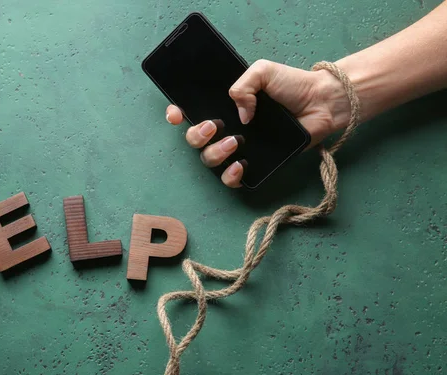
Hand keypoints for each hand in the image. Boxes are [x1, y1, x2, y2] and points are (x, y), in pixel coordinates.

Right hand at [166, 59, 350, 187]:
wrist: (321, 103)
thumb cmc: (292, 85)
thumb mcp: (263, 71)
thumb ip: (243, 85)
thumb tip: (239, 116)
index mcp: (224, 105)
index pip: (190, 111)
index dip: (176, 114)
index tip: (177, 114)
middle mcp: (227, 127)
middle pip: (194, 139)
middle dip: (196, 135)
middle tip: (214, 127)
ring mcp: (239, 147)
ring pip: (209, 160)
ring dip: (215, 153)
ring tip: (235, 143)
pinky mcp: (255, 164)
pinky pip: (231, 179)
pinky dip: (230, 176)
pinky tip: (240, 165)